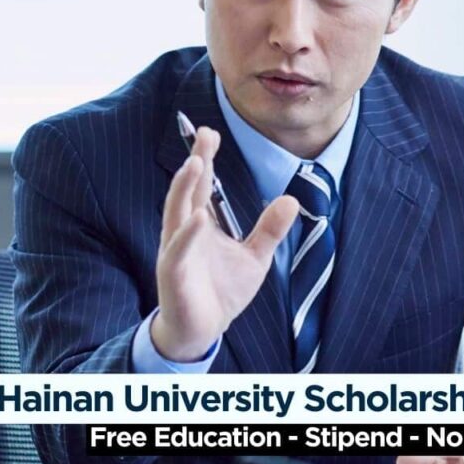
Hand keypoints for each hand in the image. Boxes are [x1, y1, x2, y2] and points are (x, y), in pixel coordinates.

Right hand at [152, 126, 298, 361]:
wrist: (202, 330)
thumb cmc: (221, 291)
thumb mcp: (254, 257)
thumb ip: (269, 229)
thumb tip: (290, 199)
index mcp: (200, 224)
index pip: (201, 185)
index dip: (204, 158)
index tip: (211, 132)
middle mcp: (183, 231)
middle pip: (187, 190)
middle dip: (195, 162)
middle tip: (204, 135)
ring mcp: (176, 250)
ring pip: (176, 212)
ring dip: (184, 187)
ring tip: (195, 163)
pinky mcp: (173, 273)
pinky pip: (179, 250)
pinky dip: (188, 234)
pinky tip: (198, 216)